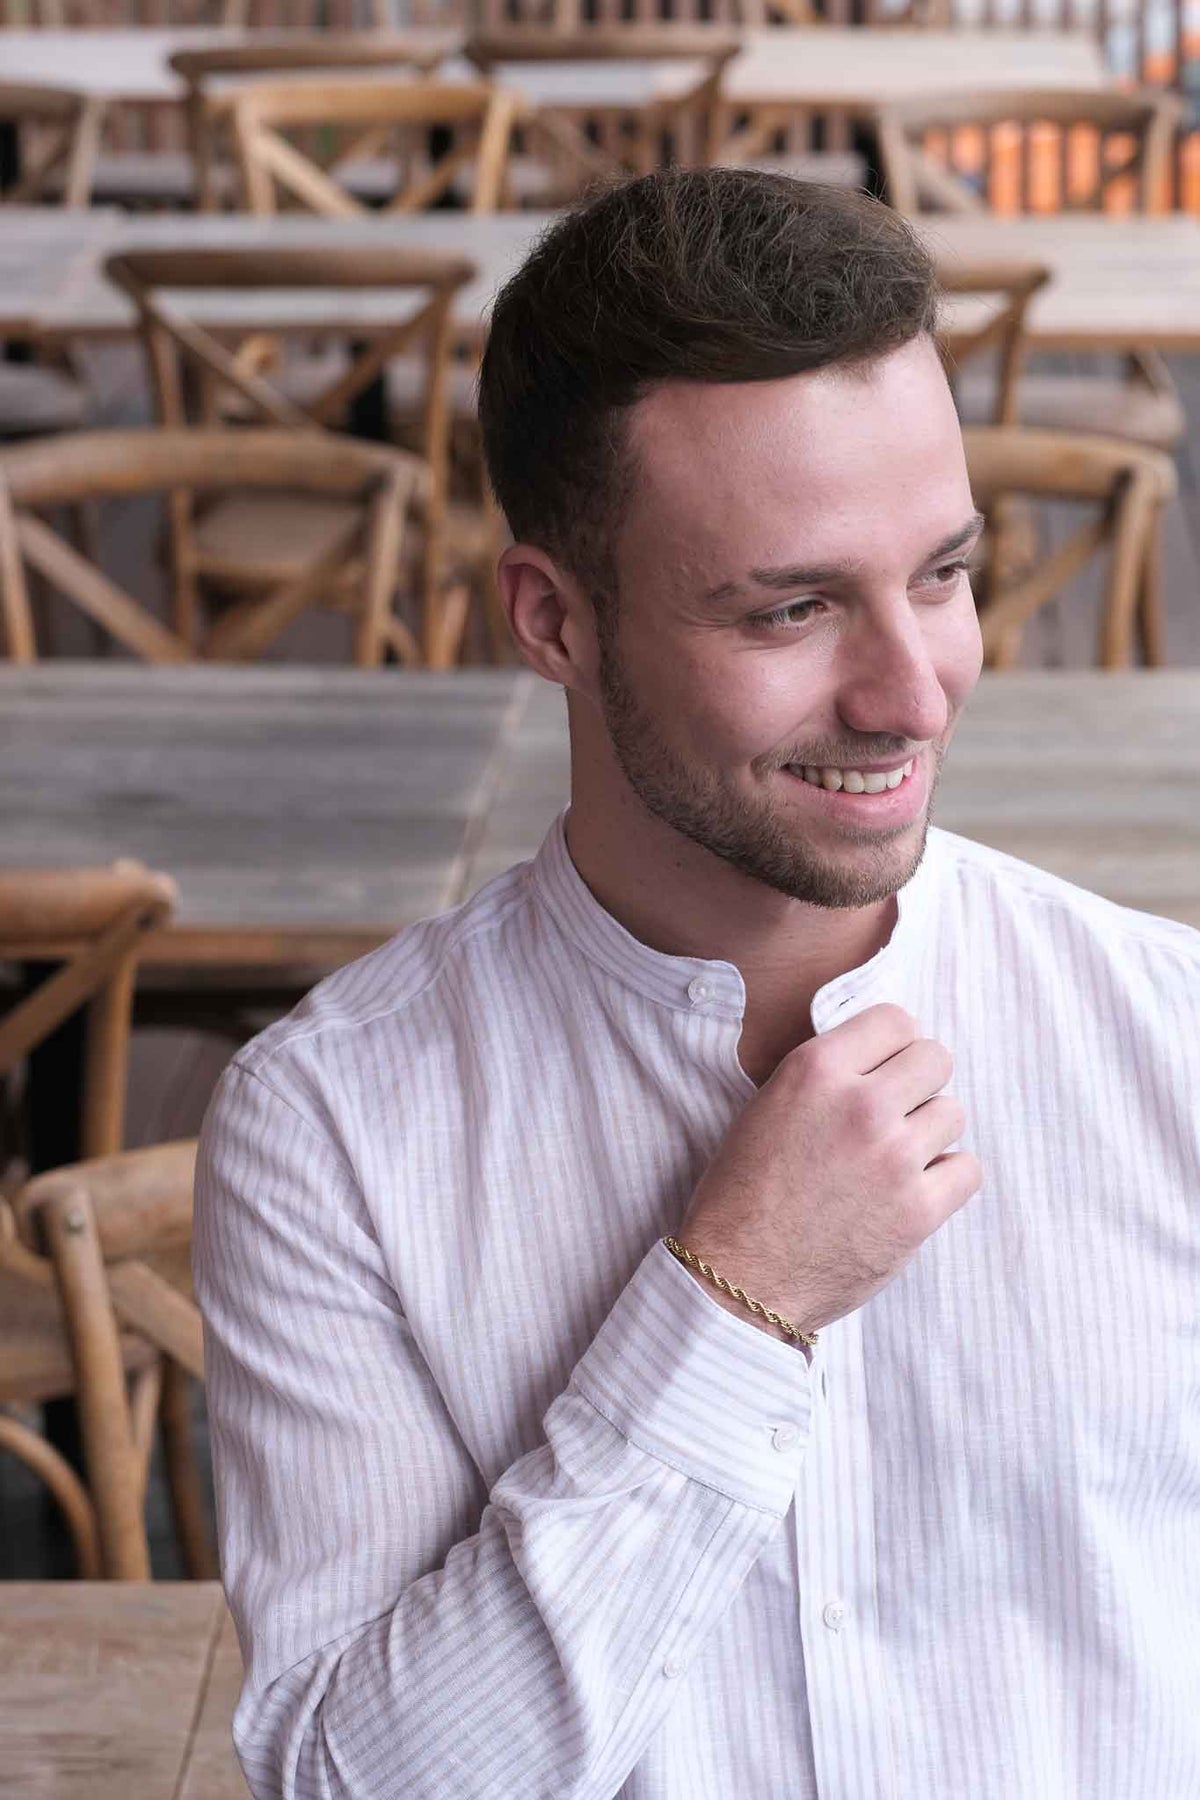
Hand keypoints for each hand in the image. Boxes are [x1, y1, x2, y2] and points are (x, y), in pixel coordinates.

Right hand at [677, 1004, 981, 1340]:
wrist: (738, 1279)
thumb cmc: (743, 1194)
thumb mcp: (767, 1107)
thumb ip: (826, 1076)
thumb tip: (883, 1060)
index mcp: (816, 1070)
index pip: (895, 1020)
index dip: (894, 1045)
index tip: (886, 1068)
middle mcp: (860, 1105)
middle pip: (935, 1059)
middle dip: (918, 1083)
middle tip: (894, 1114)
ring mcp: (894, 1158)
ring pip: (953, 1112)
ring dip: (930, 1132)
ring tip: (895, 1158)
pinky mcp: (918, 1211)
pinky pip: (967, 1169)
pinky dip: (947, 1178)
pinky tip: (914, 1189)